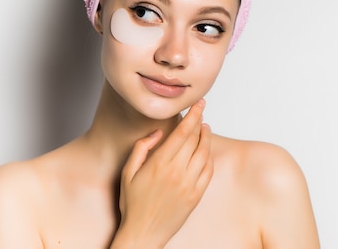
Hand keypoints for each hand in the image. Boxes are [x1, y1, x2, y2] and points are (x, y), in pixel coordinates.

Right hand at [113, 99, 213, 248]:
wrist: (143, 233)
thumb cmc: (133, 204)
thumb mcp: (128, 172)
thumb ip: (141, 148)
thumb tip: (157, 133)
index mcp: (159, 163)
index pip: (182, 132)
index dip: (192, 115)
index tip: (198, 104)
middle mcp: (177, 172)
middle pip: (194, 139)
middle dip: (199, 121)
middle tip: (201, 110)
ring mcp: (189, 184)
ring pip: (204, 153)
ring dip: (206, 137)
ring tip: (205, 127)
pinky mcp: (196, 195)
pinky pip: (208, 171)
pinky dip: (210, 157)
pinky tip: (206, 151)